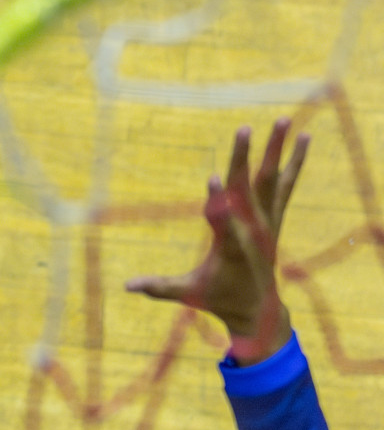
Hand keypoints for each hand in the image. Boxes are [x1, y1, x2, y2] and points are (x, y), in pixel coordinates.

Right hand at [125, 120, 308, 365]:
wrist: (259, 309)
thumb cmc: (218, 299)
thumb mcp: (188, 294)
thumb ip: (158, 287)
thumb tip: (126, 286)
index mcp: (230, 248)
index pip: (222, 221)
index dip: (216, 201)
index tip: (211, 179)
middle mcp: (253, 230)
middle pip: (248, 189)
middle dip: (243, 159)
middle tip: (242, 128)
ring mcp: (268, 222)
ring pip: (272, 180)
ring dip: (277, 150)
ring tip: (283, 120)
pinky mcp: (274, 218)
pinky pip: (285, 184)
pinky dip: (294, 161)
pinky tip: (304, 136)